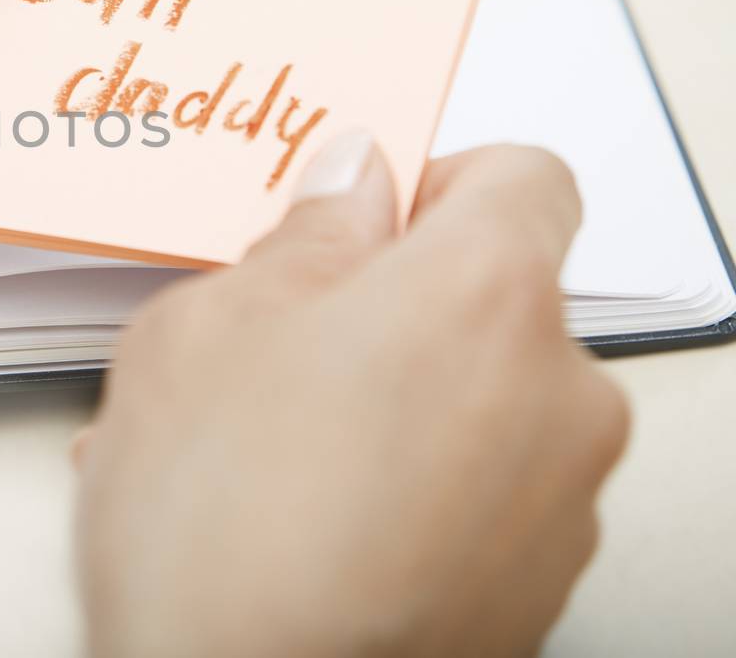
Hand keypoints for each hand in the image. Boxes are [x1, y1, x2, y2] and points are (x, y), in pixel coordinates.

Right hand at [75, 137, 629, 656]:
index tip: (366, 219)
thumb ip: (303, 234)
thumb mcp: (208, 324)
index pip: (521, 178)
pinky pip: (479, 496)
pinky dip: (408, 487)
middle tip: (283, 345)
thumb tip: (351, 185)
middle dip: (396, 307)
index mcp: (483, 295)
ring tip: (267, 453)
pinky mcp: (536, 588)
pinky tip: (300, 518)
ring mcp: (559, 504)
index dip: (436, 184)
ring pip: (479, 403)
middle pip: (495, 300)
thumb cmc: (217, 527)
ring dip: (394, 402)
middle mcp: (558, 394)